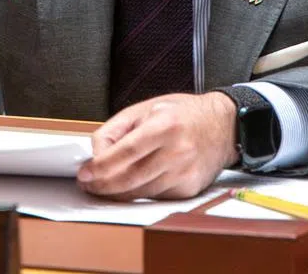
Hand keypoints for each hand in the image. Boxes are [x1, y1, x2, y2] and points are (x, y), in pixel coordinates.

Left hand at [77, 92, 238, 199]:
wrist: (222, 127)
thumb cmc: (183, 115)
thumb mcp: (144, 109)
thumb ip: (115, 130)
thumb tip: (95, 154)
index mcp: (165, 125)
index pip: (127, 152)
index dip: (101, 166)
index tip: (85, 173)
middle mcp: (178, 151)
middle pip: (131, 178)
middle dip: (103, 185)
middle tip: (88, 183)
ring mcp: (185, 173)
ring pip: (141, 193)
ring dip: (117, 193)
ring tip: (103, 185)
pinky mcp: (189, 189)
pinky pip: (154, 197)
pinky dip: (138, 193)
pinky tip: (131, 184)